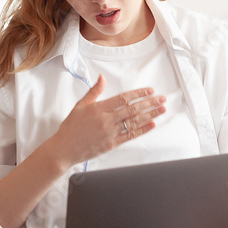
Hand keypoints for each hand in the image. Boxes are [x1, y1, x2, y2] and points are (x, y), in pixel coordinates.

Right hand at [48, 74, 166, 167]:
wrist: (64, 149)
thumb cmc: (71, 127)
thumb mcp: (80, 105)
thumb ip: (94, 91)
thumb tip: (102, 78)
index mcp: (99, 108)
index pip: (124, 98)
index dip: (139, 94)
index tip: (150, 91)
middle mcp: (106, 120)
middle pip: (133, 109)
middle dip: (150, 103)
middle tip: (162, 99)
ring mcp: (110, 132)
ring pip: (134, 122)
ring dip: (150, 115)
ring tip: (161, 109)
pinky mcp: (112, 144)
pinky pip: (130, 136)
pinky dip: (142, 130)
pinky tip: (152, 124)